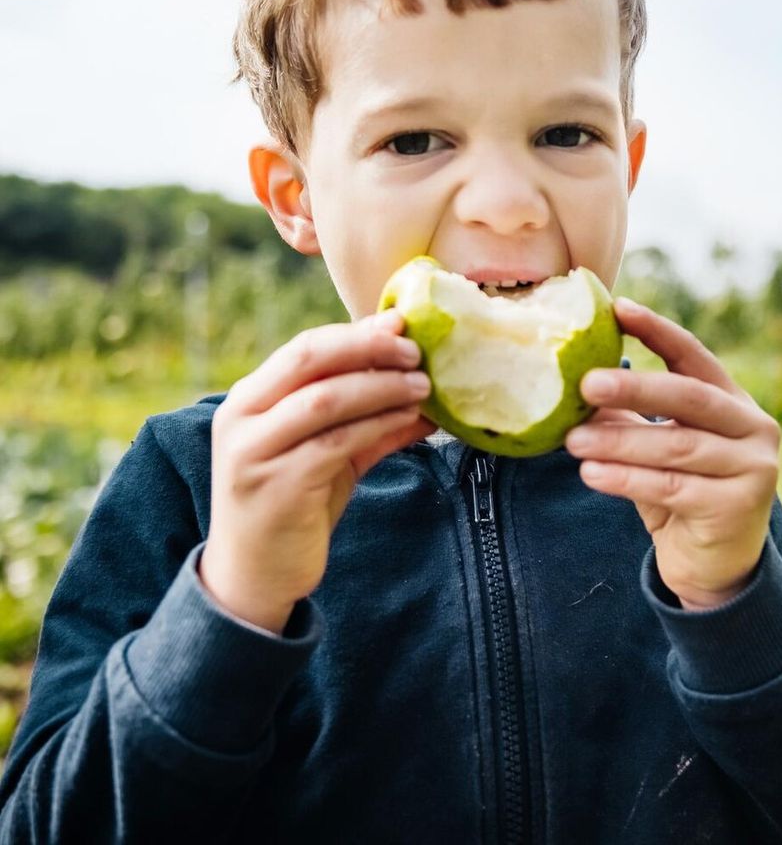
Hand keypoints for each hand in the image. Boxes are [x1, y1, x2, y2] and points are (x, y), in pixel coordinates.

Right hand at [201, 310, 434, 632]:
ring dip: (380, 387)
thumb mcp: (329, 451)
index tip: (402, 324)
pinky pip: (336, 443)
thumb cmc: (294, 503)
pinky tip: (408, 418)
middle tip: (415, 351)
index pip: (305, 347)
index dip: (357, 332)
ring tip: (423, 385)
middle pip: (309, 360)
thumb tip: (423, 381)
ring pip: (325, 400)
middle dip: (368, 348)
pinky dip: (377, 424)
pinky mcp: (277, 487)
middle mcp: (241, 418)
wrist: (255, 575)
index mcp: (248, 399)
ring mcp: (254, 453)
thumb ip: (367, 415)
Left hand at [566, 298, 779, 610]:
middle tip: (585, 383)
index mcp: (732, 401)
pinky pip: (673, 487)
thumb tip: (573, 385)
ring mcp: (753, 467)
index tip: (618, 308)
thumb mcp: (654, 450)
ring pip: (677, 445)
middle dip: (634, 387)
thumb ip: (628, 418)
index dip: (657, 330)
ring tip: (572, 440)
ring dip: (619, 441)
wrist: (714, 567)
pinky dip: (627, 479)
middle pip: (688, 396)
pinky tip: (591, 473)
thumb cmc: (680, 495)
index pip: (693, 355)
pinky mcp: (739, 507)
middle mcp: (752, 427)